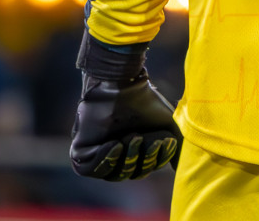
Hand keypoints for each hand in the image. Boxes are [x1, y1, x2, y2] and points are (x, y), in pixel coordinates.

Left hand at [70, 35, 180, 180]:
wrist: (122, 84)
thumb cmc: (146, 102)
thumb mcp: (168, 128)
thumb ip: (175, 150)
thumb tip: (177, 169)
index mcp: (133, 151)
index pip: (145, 169)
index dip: (156, 159)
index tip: (164, 140)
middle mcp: (115, 155)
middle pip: (131, 174)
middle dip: (142, 159)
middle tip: (144, 137)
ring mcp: (97, 154)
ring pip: (113, 174)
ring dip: (127, 158)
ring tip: (132, 136)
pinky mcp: (81, 151)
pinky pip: (91, 168)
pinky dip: (105, 160)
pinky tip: (115, 144)